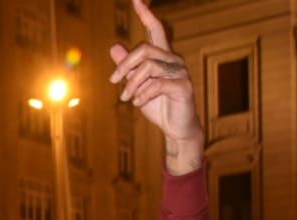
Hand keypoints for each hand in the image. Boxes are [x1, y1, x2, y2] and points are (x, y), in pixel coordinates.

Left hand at [109, 0, 203, 172]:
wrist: (176, 129)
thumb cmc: (158, 106)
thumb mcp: (137, 86)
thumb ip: (128, 67)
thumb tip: (114, 46)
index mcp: (163, 57)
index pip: (156, 30)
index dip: (146, 15)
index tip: (136, 0)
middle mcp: (173, 60)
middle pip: (144, 49)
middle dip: (124, 65)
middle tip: (113, 81)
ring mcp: (181, 72)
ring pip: (148, 67)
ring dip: (132, 84)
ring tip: (127, 98)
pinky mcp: (183, 86)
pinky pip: (156, 84)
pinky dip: (143, 94)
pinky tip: (139, 103)